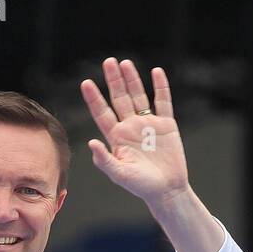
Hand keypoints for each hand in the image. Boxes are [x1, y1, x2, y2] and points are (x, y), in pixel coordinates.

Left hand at [80, 59, 187, 206]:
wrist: (167, 190)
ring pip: (139, 96)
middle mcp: (130, 127)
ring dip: (132, 80)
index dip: (94, 98)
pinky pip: (163, 101)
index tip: (85, 83)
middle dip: (114, 81)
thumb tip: (91, 143)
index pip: (102, 113)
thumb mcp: (120, 175)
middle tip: (108, 62)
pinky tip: (156, 72)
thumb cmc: (141, 186)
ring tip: (125, 63)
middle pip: (119, 99)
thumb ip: (104, 160)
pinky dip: (161, 87)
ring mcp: (148, 124)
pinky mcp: (166, 125)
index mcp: (116, 137)